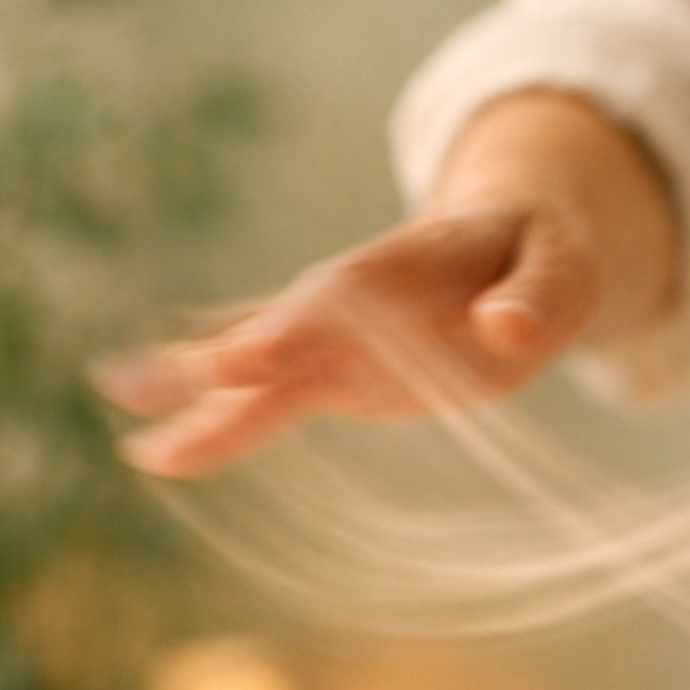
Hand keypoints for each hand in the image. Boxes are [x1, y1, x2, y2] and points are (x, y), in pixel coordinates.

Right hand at [96, 89, 679, 476]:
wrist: (515, 243)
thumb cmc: (547, 255)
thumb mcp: (564, 270)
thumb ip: (538, 298)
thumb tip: (508, 330)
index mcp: (413, 262)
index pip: (352, 291)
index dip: (305, 321)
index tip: (258, 352)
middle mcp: (356, 294)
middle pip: (289, 322)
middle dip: (240, 354)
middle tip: (177, 380)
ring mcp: (336, 332)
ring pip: (259, 361)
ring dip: (196, 386)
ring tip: (126, 403)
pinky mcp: (332, 369)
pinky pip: (266, 397)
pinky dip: (215, 419)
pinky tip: (156, 446)